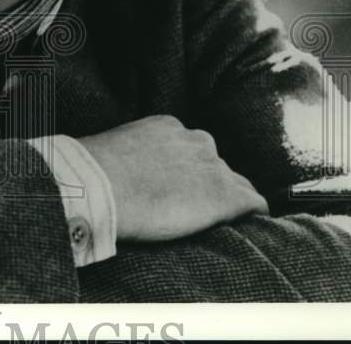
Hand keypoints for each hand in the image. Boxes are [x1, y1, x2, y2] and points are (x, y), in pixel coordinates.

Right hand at [77, 115, 268, 241]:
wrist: (102, 186)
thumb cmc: (97, 172)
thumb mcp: (117, 150)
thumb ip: (132, 155)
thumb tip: (122, 170)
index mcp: (169, 127)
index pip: (192, 148)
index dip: (188, 170)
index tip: (178, 187)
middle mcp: (196, 141)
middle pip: (216, 164)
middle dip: (209, 182)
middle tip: (194, 207)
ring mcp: (213, 167)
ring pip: (236, 183)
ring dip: (229, 198)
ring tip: (221, 219)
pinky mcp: (225, 196)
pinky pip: (253, 203)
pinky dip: (252, 213)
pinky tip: (251, 223)